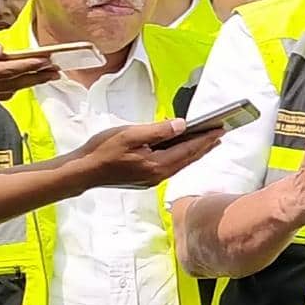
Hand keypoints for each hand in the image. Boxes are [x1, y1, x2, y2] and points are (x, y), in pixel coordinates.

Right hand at [0, 39, 58, 100]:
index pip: (5, 70)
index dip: (27, 66)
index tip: (45, 60)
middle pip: (11, 83)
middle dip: (36, 77)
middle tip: (56, 71)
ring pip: (7, 91)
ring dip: (28, 83)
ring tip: (45, 76)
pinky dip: (13, 88)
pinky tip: (20, 84)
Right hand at [73, 119, 222, 188]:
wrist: (83, 171)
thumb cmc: (102, 150)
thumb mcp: (130, 134)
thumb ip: (158, 130)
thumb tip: (182, 125)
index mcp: (158, 165)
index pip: (188, 149)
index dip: (205, 138)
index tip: (220, 128)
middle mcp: (159, 175)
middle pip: (188, 158)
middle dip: (205, 145)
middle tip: (220, 133)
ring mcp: (153, 179)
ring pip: (180, 163)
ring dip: (194, 152)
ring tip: (208, 142)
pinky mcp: (146, 179)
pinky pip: (170, 166)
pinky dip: (181, 156)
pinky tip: (182, 150)